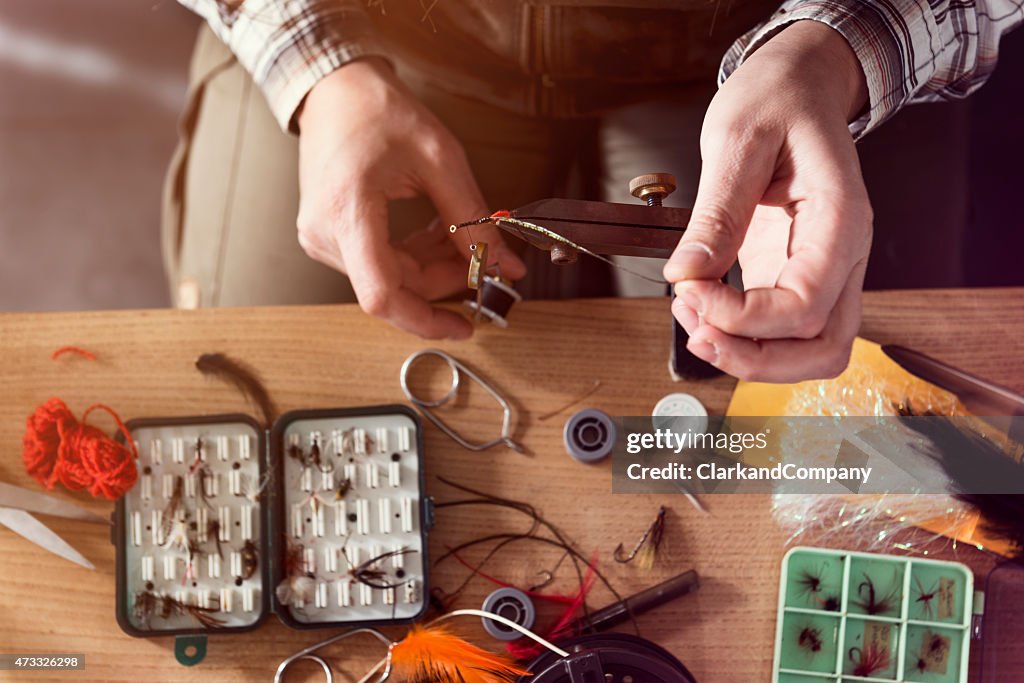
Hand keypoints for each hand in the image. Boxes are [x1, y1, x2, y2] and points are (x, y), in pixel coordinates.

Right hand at [296, 58, 525, 338]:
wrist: (335, 90)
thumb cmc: (379, 111)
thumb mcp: (440, 159)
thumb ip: (473, 219)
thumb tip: (504, 265)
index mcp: (347, 212)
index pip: (382, 296)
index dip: (426, 320)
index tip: (464, 325)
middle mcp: (325, 234)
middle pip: (395, 288)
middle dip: (445, 280)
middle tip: (484, 259)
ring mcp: (322, 238)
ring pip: (390, 280)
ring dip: (432, 267)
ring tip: (459, 235)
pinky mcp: (329, 237)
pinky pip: (378, 265)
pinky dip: (413, 257)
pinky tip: (435, 234)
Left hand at [665, 21, 871, 381]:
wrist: (797, 84)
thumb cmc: (778, 99)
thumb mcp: (736, 140)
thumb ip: (717, 212)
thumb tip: (686, 273)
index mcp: (840, 219)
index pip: (805, 306)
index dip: (743, 318)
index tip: (690, 291)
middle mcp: (842, 254)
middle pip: (822, 348)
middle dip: (752, 356)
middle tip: (693, 328)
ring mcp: (822, 269)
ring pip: (810, 351)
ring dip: (750, 355)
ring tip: (694, 322)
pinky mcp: (791, 273)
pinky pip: (782, 330)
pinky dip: (743, 336)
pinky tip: (701, 309)